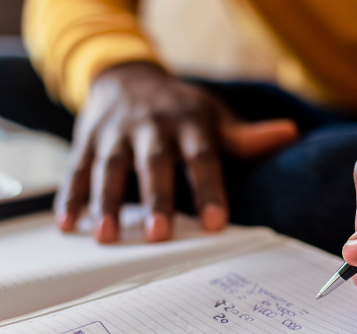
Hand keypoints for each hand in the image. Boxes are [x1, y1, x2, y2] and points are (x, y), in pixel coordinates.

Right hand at [57, 62, 297, 242]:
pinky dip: (71, 196)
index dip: (210, 189)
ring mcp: (115, 133)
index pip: (202, 157)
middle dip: (156, 198)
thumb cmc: (179, 107)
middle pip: (154, 163)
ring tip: (106, 236)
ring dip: (105, 201)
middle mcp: (150, 126)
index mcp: (188, 123)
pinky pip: (77, 169)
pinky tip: (67, 224)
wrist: (125, 75)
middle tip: (158, 236)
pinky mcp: (87, 140)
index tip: (216, 224)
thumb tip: (289, 133)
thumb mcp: (213, 116)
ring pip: (110, 167)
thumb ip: (245, 137)